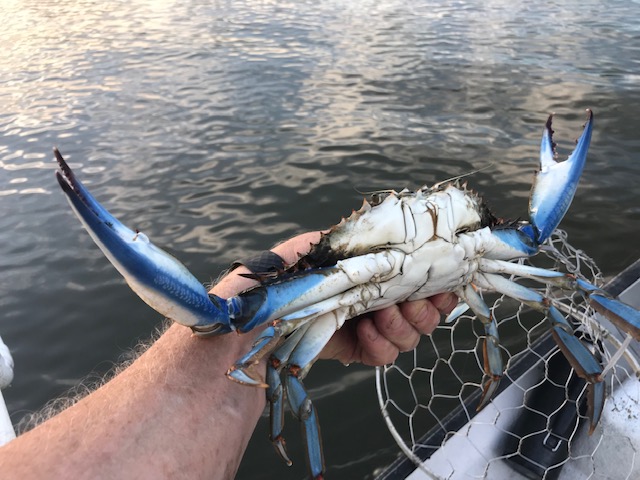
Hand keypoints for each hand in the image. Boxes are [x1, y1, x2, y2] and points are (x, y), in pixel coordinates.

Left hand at [212, 231, 456, 366]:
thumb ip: (338, 244)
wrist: (238, 335)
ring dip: (404, 326)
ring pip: (410, 332)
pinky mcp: (352, 352)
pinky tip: (365, 336)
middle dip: (425, 307)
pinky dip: (383, 347)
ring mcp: (362, 325)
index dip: (435, 278)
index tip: (442, 280)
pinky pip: (386, 354)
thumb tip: (378, 232)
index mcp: (360, 269)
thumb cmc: (265, 287)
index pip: (412, 272)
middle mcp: (368, 295)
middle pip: (422, 306)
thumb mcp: (299, 254)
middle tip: (409, 303)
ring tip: (381, 319)